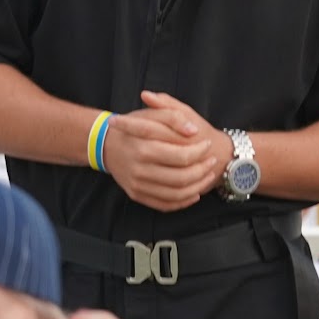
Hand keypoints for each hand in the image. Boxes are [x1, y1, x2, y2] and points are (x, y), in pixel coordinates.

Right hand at [102, 91, 229, 211]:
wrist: (106, 144)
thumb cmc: (133, 126)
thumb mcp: (151, 114)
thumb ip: (173, 118)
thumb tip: (193, 130)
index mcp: (144, 147)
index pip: (181, 156)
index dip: (200, 152)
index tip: (207, 144)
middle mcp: (139, 169)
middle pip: (181, 177)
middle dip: (202, 171)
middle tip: (212, 162)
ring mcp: (137, 184)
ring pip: (175, 194)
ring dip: (197, 187)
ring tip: (208, 175)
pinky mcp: (136, 194)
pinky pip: (164, 205)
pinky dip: (183, 201)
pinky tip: (194, 192)